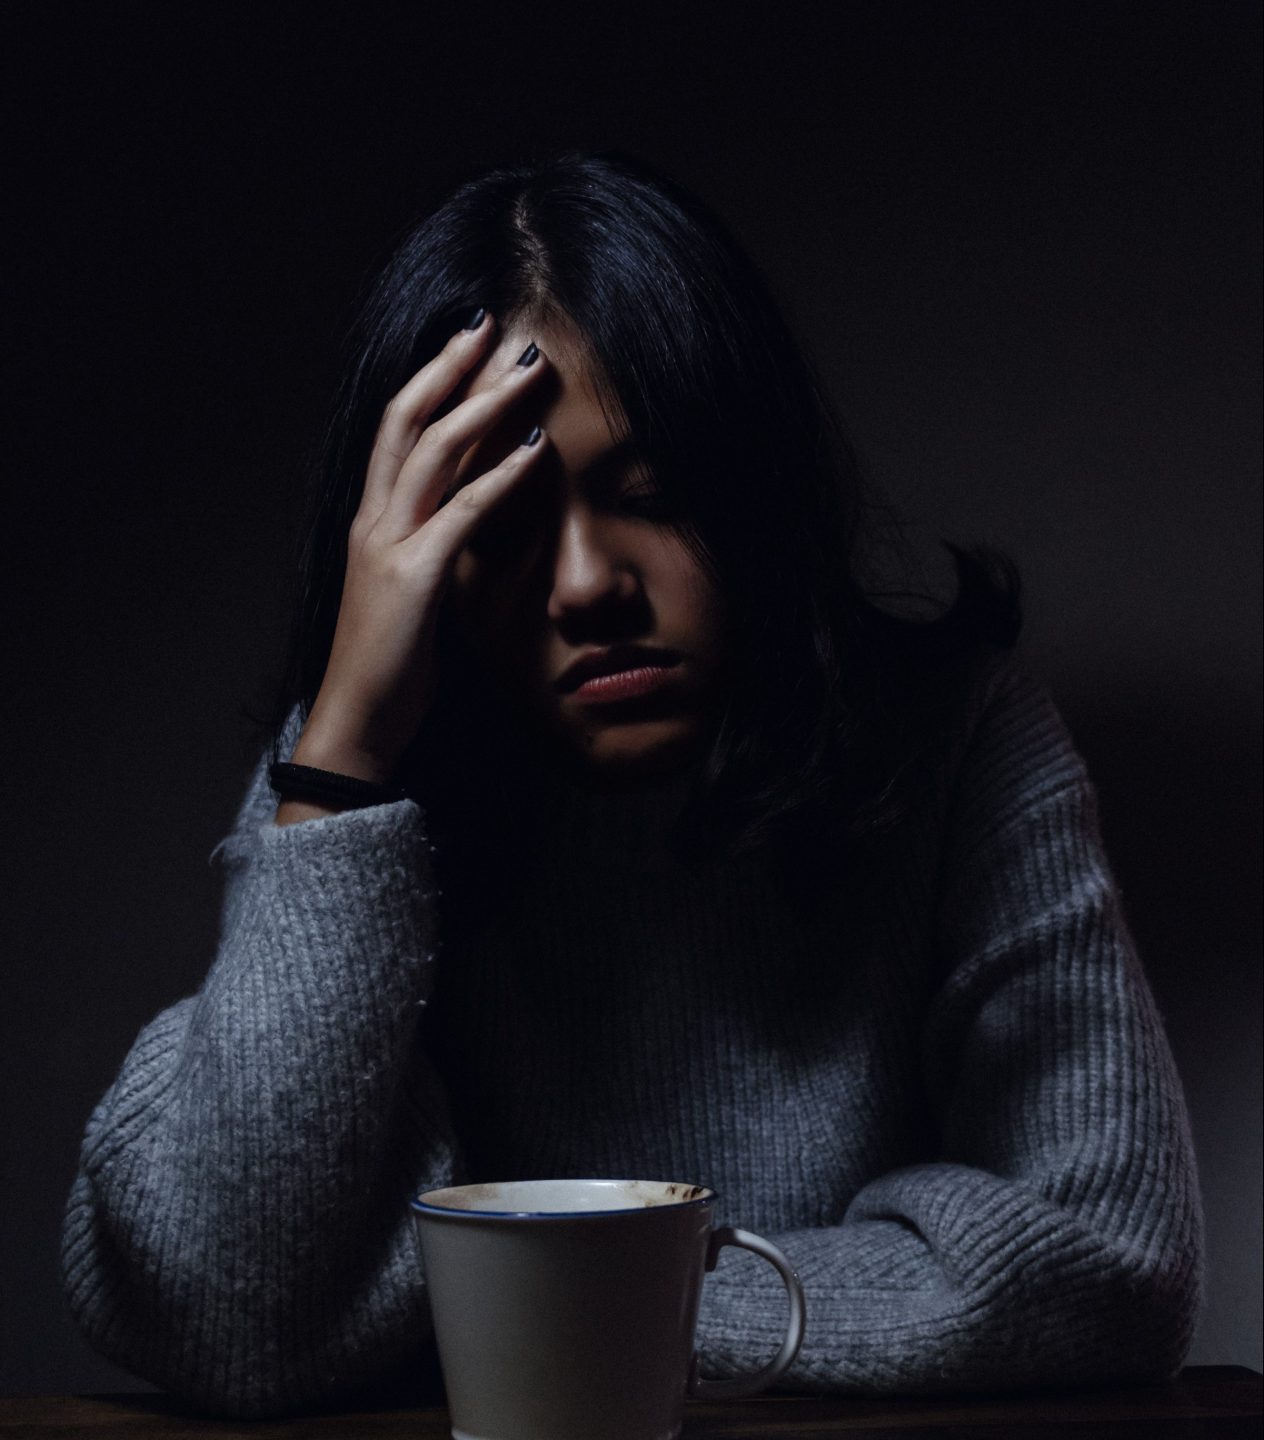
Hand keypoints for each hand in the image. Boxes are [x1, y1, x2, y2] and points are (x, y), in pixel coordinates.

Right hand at [292, 314, 549, 781]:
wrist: (358, 721)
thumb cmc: (389, 663)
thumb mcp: (410, 591)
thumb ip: (431, 546)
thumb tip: (468, 522)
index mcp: (371, 520)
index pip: (398, 429)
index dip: (430, 380)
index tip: (466, 342)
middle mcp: (373, 520)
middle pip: (407, 419)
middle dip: (450, 366)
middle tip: (493, 324)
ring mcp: (388, 545)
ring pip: (433, 452)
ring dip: (483, 405)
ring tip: (527, 371)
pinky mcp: (414, 578)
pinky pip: (462, 513)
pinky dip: (500, 476)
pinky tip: (535, 450)